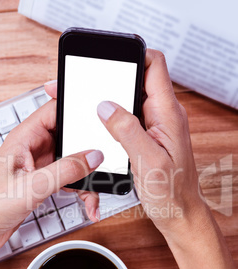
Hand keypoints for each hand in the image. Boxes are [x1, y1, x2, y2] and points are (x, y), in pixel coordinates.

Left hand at [0, 95, 102, 262]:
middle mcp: (32, 148)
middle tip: (102, 166)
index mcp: (24, 138)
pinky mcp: (42, 181)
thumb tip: (92, 156)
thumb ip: (65, 170)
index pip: (54, 111)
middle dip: (88, 153)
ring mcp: (39, 165)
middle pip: (70, 138)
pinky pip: (69, 179)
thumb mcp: (32, 187)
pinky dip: (81, 191)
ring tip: (93, 197)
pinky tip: (87, 204)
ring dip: (86, 179)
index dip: (75, 109)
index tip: (98, 118)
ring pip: (73, 162)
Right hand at [97, 49, 203, 236]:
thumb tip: (106, 106)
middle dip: (112, 79)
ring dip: (110, 101)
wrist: (179, 213)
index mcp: (168, 114)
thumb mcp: (148, 161)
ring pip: (130, 99)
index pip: (155, 66)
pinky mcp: (148, 137)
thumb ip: (127, 130)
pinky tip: (100, 128)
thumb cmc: (172, 193)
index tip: (109, 59)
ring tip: (89, 108)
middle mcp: (163, 115)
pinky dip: (113, 119)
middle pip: (138, 79)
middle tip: (88, 86)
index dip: (132, 55)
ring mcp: (156, 126)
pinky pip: (129, 118)